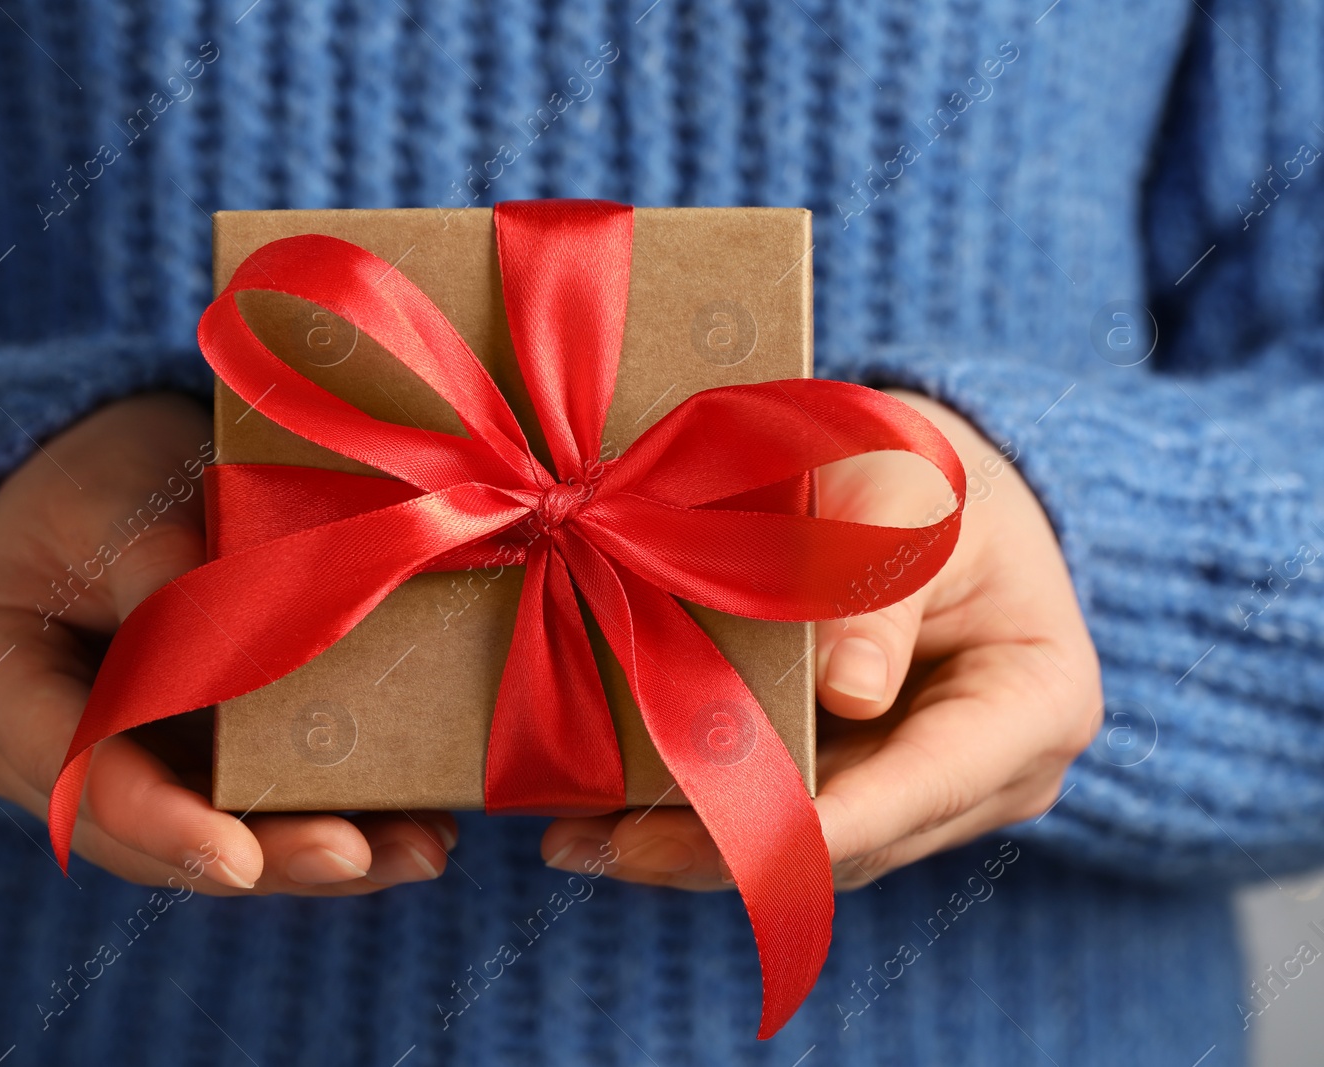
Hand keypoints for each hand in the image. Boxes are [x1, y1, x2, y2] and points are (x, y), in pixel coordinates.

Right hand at [0, 393, 455, 895]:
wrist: (115, 475)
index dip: (160, 823)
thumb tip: (242, 633)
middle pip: (156, 835)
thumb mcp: (116, 494)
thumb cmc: (98, 474)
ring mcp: (128, 767)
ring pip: (219, 836)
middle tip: (357, 858)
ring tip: (418, 850)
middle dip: (263, 857)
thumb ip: (161, 559)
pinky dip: (337, 815)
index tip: (238, 858)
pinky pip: (260, 806)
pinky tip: (419, 823)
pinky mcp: (197, 763)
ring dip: (318, 854)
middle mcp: (51, 754)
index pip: (73, 776)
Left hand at [541, 390, 1101, 889]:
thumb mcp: (908, 493)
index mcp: (1035, 703)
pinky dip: (698, 817)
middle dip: (722, 852)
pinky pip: (780, 818)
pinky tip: (605, 817)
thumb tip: (852, 696)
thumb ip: (881, 584)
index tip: (717, 839)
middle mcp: (992, 776)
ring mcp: (924, 791)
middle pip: (851, 843)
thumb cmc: (922, 469)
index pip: (922, 786)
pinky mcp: (860, 784)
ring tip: (578, 841)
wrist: (928, 481)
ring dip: (691, 849)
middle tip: (602, 844)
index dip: (816, 825)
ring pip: (805, 852)